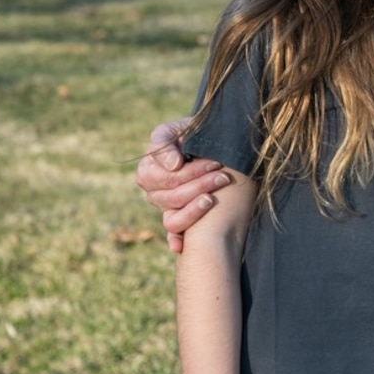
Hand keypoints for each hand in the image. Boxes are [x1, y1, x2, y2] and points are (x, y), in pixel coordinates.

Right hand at [135, 117, 229, 252]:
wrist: (216, 143)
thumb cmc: (199, 131)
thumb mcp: (182, 127)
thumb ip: (166, 142)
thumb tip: (173, 165)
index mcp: (150, 165)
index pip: (165, 177)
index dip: (190, 172)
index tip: (215, 163)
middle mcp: (152, 186)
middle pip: (170, 196)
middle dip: (199, 186)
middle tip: (223, 177)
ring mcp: (163, 203)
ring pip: (171, 214)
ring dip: (195, 208)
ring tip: (215, 198)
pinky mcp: (176, 215)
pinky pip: (171, 231)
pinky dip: (175, 240)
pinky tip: (180, 246)